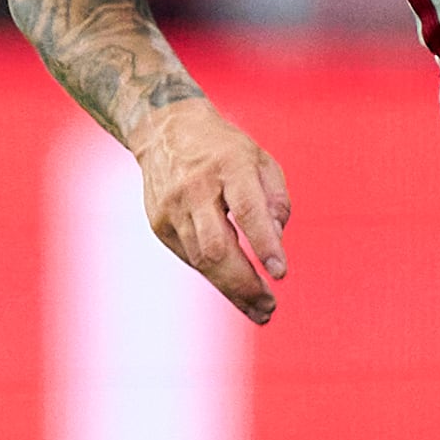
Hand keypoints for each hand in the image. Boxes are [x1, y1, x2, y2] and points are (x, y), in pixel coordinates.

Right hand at [131, 99, 291, 322]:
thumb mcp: (260, 160)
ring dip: (232, 290)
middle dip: (245, 283)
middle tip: (269, 308)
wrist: (165, 129)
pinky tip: (235, 288)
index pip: (247, 210)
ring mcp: (172, 208)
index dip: (264, 244)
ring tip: (259, 310)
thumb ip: (276, 201)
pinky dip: (215, 275)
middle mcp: (195, 188)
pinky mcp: (159, 223)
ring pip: (202, 260)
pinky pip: (191, 257)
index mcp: (228, 165)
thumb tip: (274, 245)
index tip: (280, 273)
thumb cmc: (223, 149)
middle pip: (217, 247)